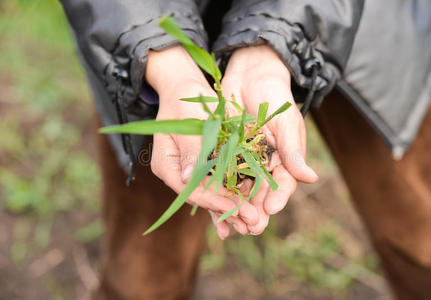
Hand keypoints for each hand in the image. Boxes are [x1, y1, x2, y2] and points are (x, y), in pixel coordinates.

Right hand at [146, 46, 258, 237]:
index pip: (190, 188)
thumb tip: (186, 177)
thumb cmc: (186, 103)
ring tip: (252, 222)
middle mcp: (178, 173)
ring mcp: (191, 172)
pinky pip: (219, 185)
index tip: (234, 207)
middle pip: (203, 197)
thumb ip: (190, 149)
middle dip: (227, 209)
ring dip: (232, 208)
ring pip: (212, 195)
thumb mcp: (188, 123)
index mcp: (166, 165)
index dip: (212, 199)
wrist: (188, 90)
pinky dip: (233, 195)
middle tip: (251, 222)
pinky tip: (247, 208)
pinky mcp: (205, 167)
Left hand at [219, 45, 318, 233]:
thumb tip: (311, 179)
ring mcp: (242, 159)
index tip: (271, 209)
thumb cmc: (274, 96)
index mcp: (283, 159)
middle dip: (255, 211)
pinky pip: (219, 174)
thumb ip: (293, 151)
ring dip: (235, 207)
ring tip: (231, 225)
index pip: (282, 184)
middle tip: (250, 228)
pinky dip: (216, 189)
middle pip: (260, 192)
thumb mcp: (286, 122)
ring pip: (239, 188)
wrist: (249, 74)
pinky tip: (210, 205)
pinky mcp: (222, 153)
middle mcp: (263, 163)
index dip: (278, 197)